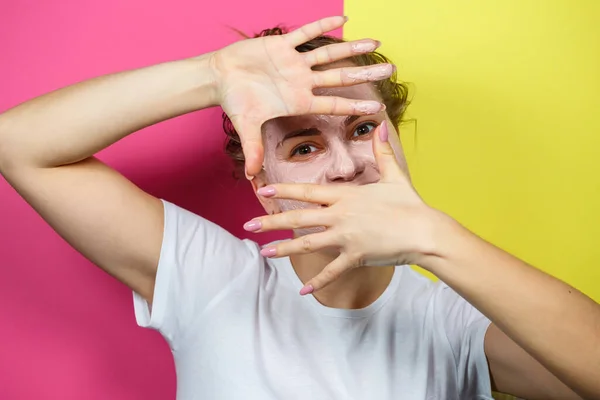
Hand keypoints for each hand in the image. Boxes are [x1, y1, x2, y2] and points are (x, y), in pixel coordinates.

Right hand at [211, 16, 393, 176]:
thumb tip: (251, 176)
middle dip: (365, 74)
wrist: (220, 78)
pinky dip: (323, 25)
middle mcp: (302, 82)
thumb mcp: (246, 126)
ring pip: (329, 54)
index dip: (355, 106)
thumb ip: (252, 149)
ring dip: (351, 48)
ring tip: (375, 43)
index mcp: (299, 101)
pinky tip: (343, 19)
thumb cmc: (234, 101)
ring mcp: (295, 63)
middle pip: (340, 78)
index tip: (378, 107)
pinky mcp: (282, 45)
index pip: (333, 104)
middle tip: (391, 70)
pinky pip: (306, 32)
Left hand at [244, 122, 448, 293]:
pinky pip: (332, 271)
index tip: (262, 190)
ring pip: (308, 244)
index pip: (307, 191)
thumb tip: (380, 125)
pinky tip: (302, 291)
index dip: (283, 190)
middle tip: (248, 226)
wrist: (424, 231)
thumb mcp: (394, 175)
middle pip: (299, 218)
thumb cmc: (409, 203)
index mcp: (345, 195)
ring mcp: (346, 238)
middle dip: (271, 222)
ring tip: (264, 253)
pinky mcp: (355, 257)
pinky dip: (318, 282)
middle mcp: (340, 215)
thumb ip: (382, 152)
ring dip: (284, 249)